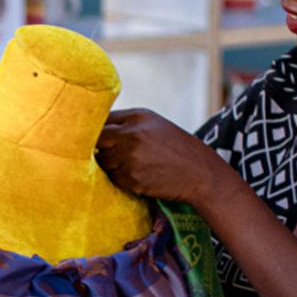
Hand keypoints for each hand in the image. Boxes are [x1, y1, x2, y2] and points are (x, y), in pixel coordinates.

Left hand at [95, 109, 231, 207]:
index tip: (98, 139)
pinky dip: (122, 179)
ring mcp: (130, 157)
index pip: (102, 120)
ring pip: (103, 161)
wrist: (200, 173)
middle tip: (110, 154)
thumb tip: (96, 131)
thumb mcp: (154, 125)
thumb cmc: (176, 148)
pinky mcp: (132, 178)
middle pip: (97, 140)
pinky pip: (114, 178)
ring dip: (111, 165)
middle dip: (100, 148)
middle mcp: (132, 134)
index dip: (97, 130)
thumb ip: (128, 124)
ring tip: (133, 166)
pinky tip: (140, 176)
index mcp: (137, 117)